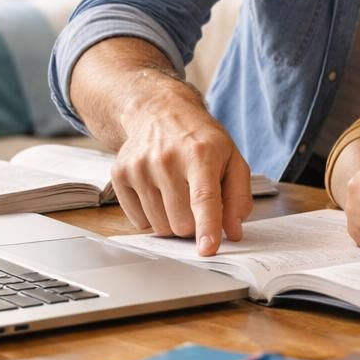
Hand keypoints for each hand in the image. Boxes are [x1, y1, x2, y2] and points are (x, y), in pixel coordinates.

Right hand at [112, 81, 252, 255]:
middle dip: (194, 224)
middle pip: (181, 222)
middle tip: (196, 202)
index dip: (207, 226)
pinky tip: (158, 192)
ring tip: (177, 193)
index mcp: (200, 154)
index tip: (208, 249)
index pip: (204, 198)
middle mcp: (166, 159)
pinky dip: (152, 216)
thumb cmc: (200, 139)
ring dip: (173, 221)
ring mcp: (139, 167)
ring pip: (160, 226)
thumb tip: (234, 231)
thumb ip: (239, 196)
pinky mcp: (120, 174)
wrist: (158, 111)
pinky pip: (139, 221)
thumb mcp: (231, 158)